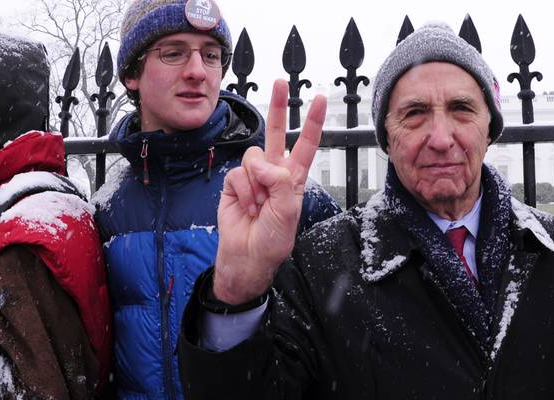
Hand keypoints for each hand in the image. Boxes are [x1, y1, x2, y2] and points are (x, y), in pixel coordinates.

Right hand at [213, 79, 325, 304]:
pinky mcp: (234, 184)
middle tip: (281, 83)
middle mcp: (274, 173)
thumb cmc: (273, 240)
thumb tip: (261, 162)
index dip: (312, 122)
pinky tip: (246, 207)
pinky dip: (243, 191)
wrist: (247, 257)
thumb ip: (279, 182)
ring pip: (253, 157)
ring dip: (256, 183)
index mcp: (294, 178)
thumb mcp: (288, 212)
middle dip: (279, 107)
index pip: (305, 144)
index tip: (319, 99)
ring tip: (259, 206)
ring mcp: (253, 177)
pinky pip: (237, 173)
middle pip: (276, 133)